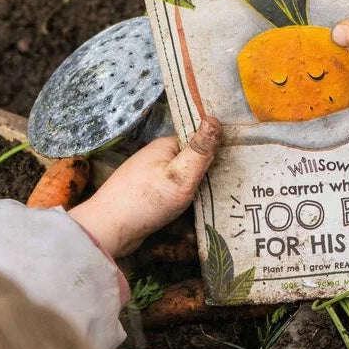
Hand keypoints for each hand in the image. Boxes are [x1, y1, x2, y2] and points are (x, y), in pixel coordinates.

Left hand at [69, 117, 220, 256]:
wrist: (109, 230)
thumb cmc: (147, 200)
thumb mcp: (181, 175)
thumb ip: (200, 150)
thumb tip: (215, 119)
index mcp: (165, 146)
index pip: (199, 141)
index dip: (217, 150)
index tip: (239, 162)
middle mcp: (157, 157)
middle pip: (192, 161)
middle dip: (209, 173)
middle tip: (234, 185)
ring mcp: (151, 177)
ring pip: (183, 180)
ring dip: (198, 190)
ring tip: (222, 200)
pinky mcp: (147, 196)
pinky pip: (173, 195)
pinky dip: (185, 203)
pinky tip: (197, 213)